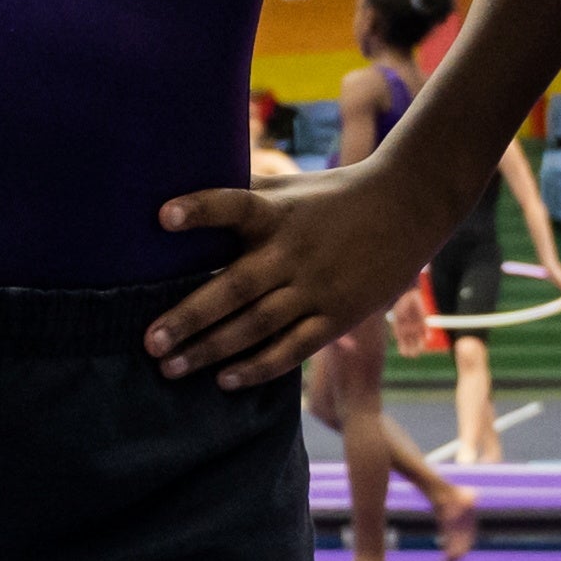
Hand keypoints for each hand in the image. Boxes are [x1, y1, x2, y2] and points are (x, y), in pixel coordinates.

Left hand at [142, 162, 443, 387]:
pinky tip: (226, 380)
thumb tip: (190, 180)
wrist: (410, 206)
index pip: (234, 206)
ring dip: (212, 350)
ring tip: (171, 367)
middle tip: (150, 342)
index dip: (200, 210)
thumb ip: (246, 191)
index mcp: (278, 213)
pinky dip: (260, 367)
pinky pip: (294, 348)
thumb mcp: (292, 185)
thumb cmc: (337, 194)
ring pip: (258, 326)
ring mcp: (317, 288)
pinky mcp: (339, 315)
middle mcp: (293, 253)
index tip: (163, 216)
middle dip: (189, 317)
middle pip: (235, 288)